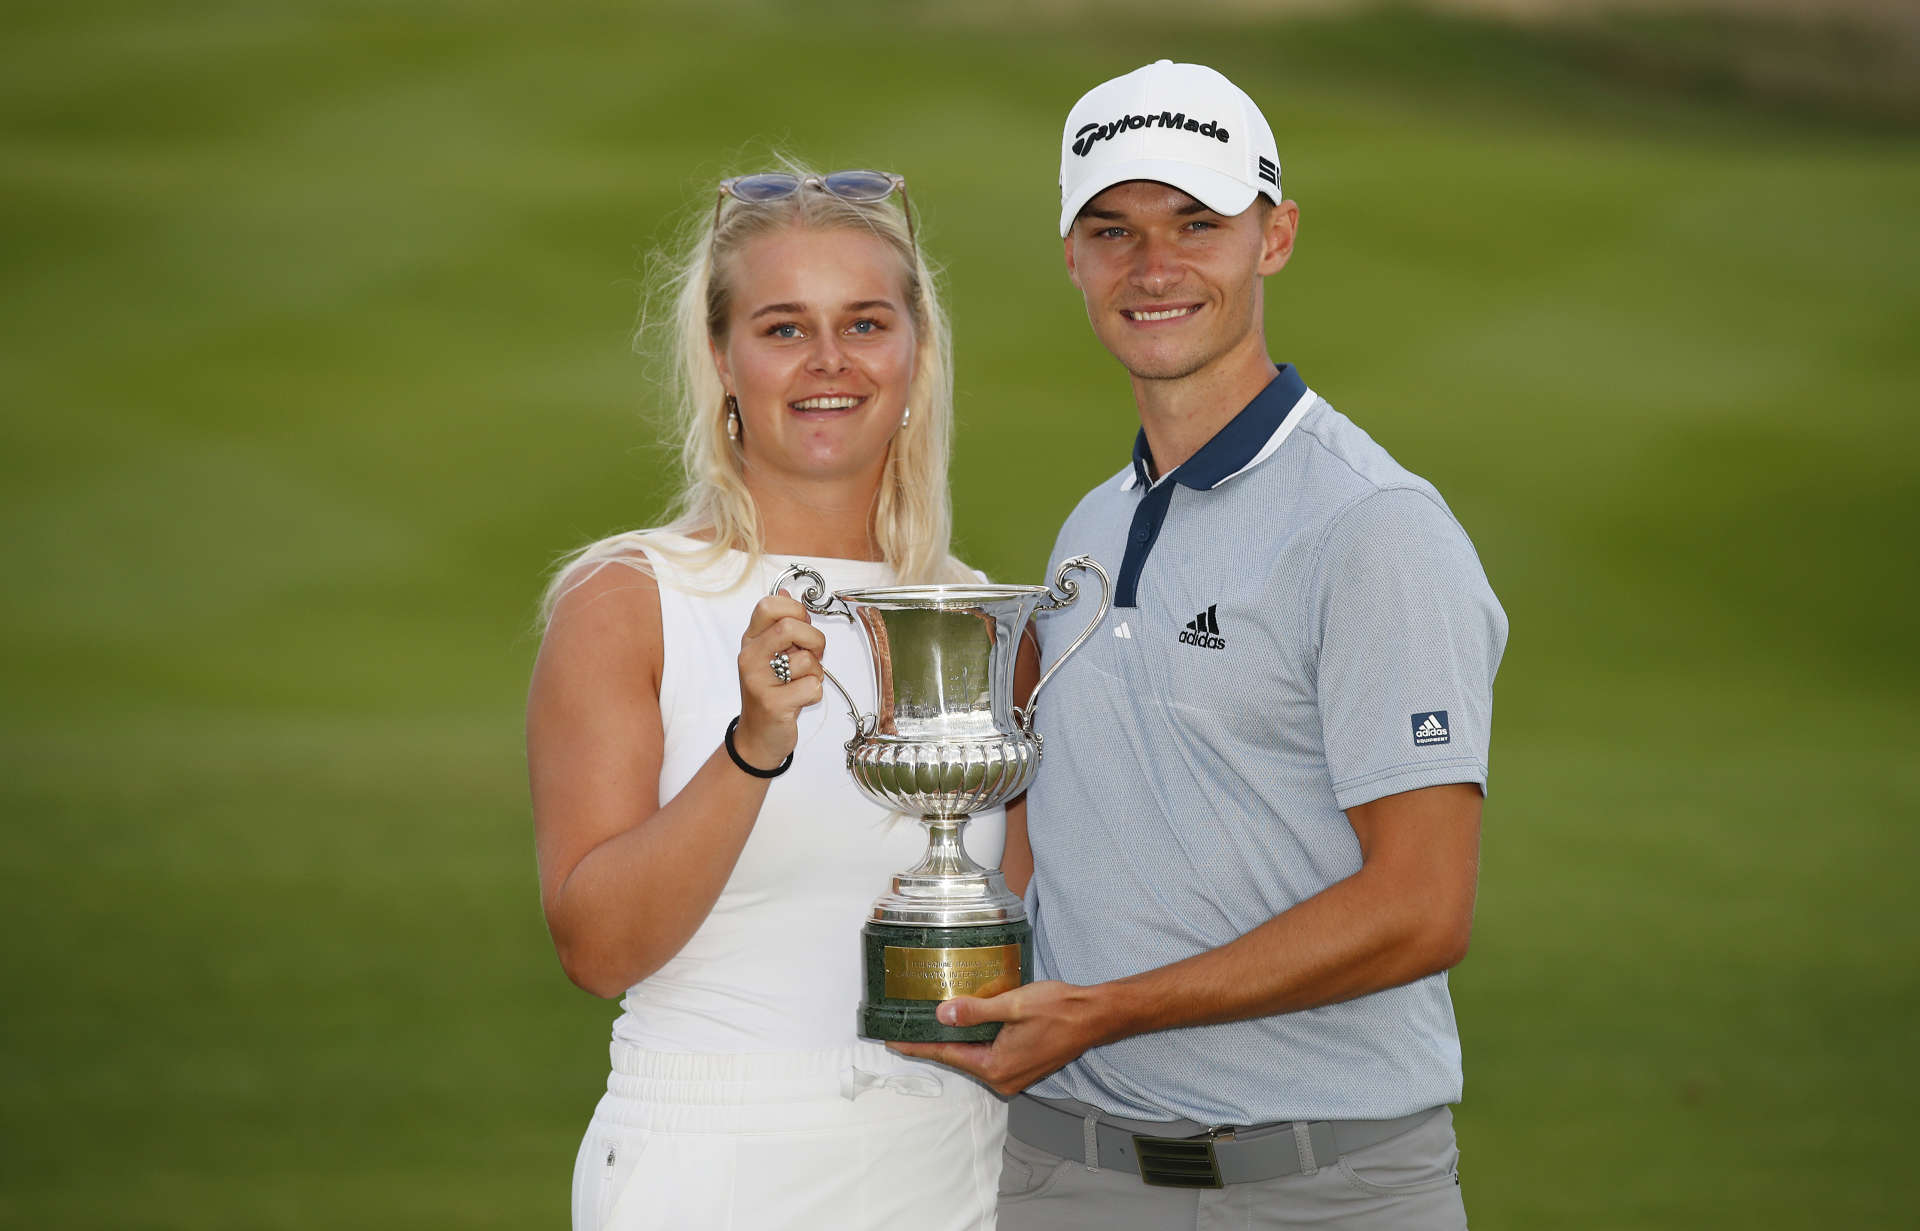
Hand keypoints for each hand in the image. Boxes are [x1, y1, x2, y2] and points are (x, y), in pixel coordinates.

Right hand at [734, 591, 827, 768]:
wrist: (758, 736)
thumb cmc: (770, 692)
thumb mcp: (770, 655)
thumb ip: (780, 625)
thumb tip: (785, 592)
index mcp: (751, 641)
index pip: (769, 606)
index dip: (796, 610)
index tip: (804, 626)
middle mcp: (750, 657)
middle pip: (789, 627)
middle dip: (814, 640)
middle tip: (814, 655)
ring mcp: (758, 681)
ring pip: (807, 660)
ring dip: (816, 673)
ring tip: (800, 684)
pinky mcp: (773, 704)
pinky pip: (812, 687)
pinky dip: (815, 694)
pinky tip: (800, 700)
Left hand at [887, 980, 1114, 1095]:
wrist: (1092, 1017)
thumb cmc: (1058, 1009)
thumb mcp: (1013, 1005)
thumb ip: (976, 1012)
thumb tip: (941, 1016)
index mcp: (996, 1067)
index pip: (947, 1055)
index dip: (918, 1046)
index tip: (892, 1041)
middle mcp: (1002, 1078)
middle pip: (958, 1058)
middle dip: (933, 1043)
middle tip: (906, 1028)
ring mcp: (1013, 1075)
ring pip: (974, 1056)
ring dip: (955, 1041)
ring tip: (929, 1025)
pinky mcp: (1022, 1067)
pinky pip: (988, 1056)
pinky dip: (974, 1042)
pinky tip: (965, 1026)